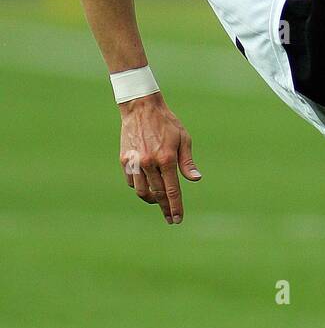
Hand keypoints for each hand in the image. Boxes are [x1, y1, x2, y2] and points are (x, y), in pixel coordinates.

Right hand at [119, 95, 201, 223]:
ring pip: (142, 191)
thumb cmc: (167, 123)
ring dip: (151, 199)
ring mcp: (135, 162)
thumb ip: (187, 162)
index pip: (172, 190)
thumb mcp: (183, 138)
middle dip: (165, 208)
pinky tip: (147, 186)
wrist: (141, 108)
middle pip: (157, 194)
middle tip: (170, 217)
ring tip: (159, 201)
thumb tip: (196, 179)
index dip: (175, 207)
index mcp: (166, 158)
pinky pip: (132, 181)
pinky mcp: (125, 160)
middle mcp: (149, 163)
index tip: (177, 220)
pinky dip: (140, 187)